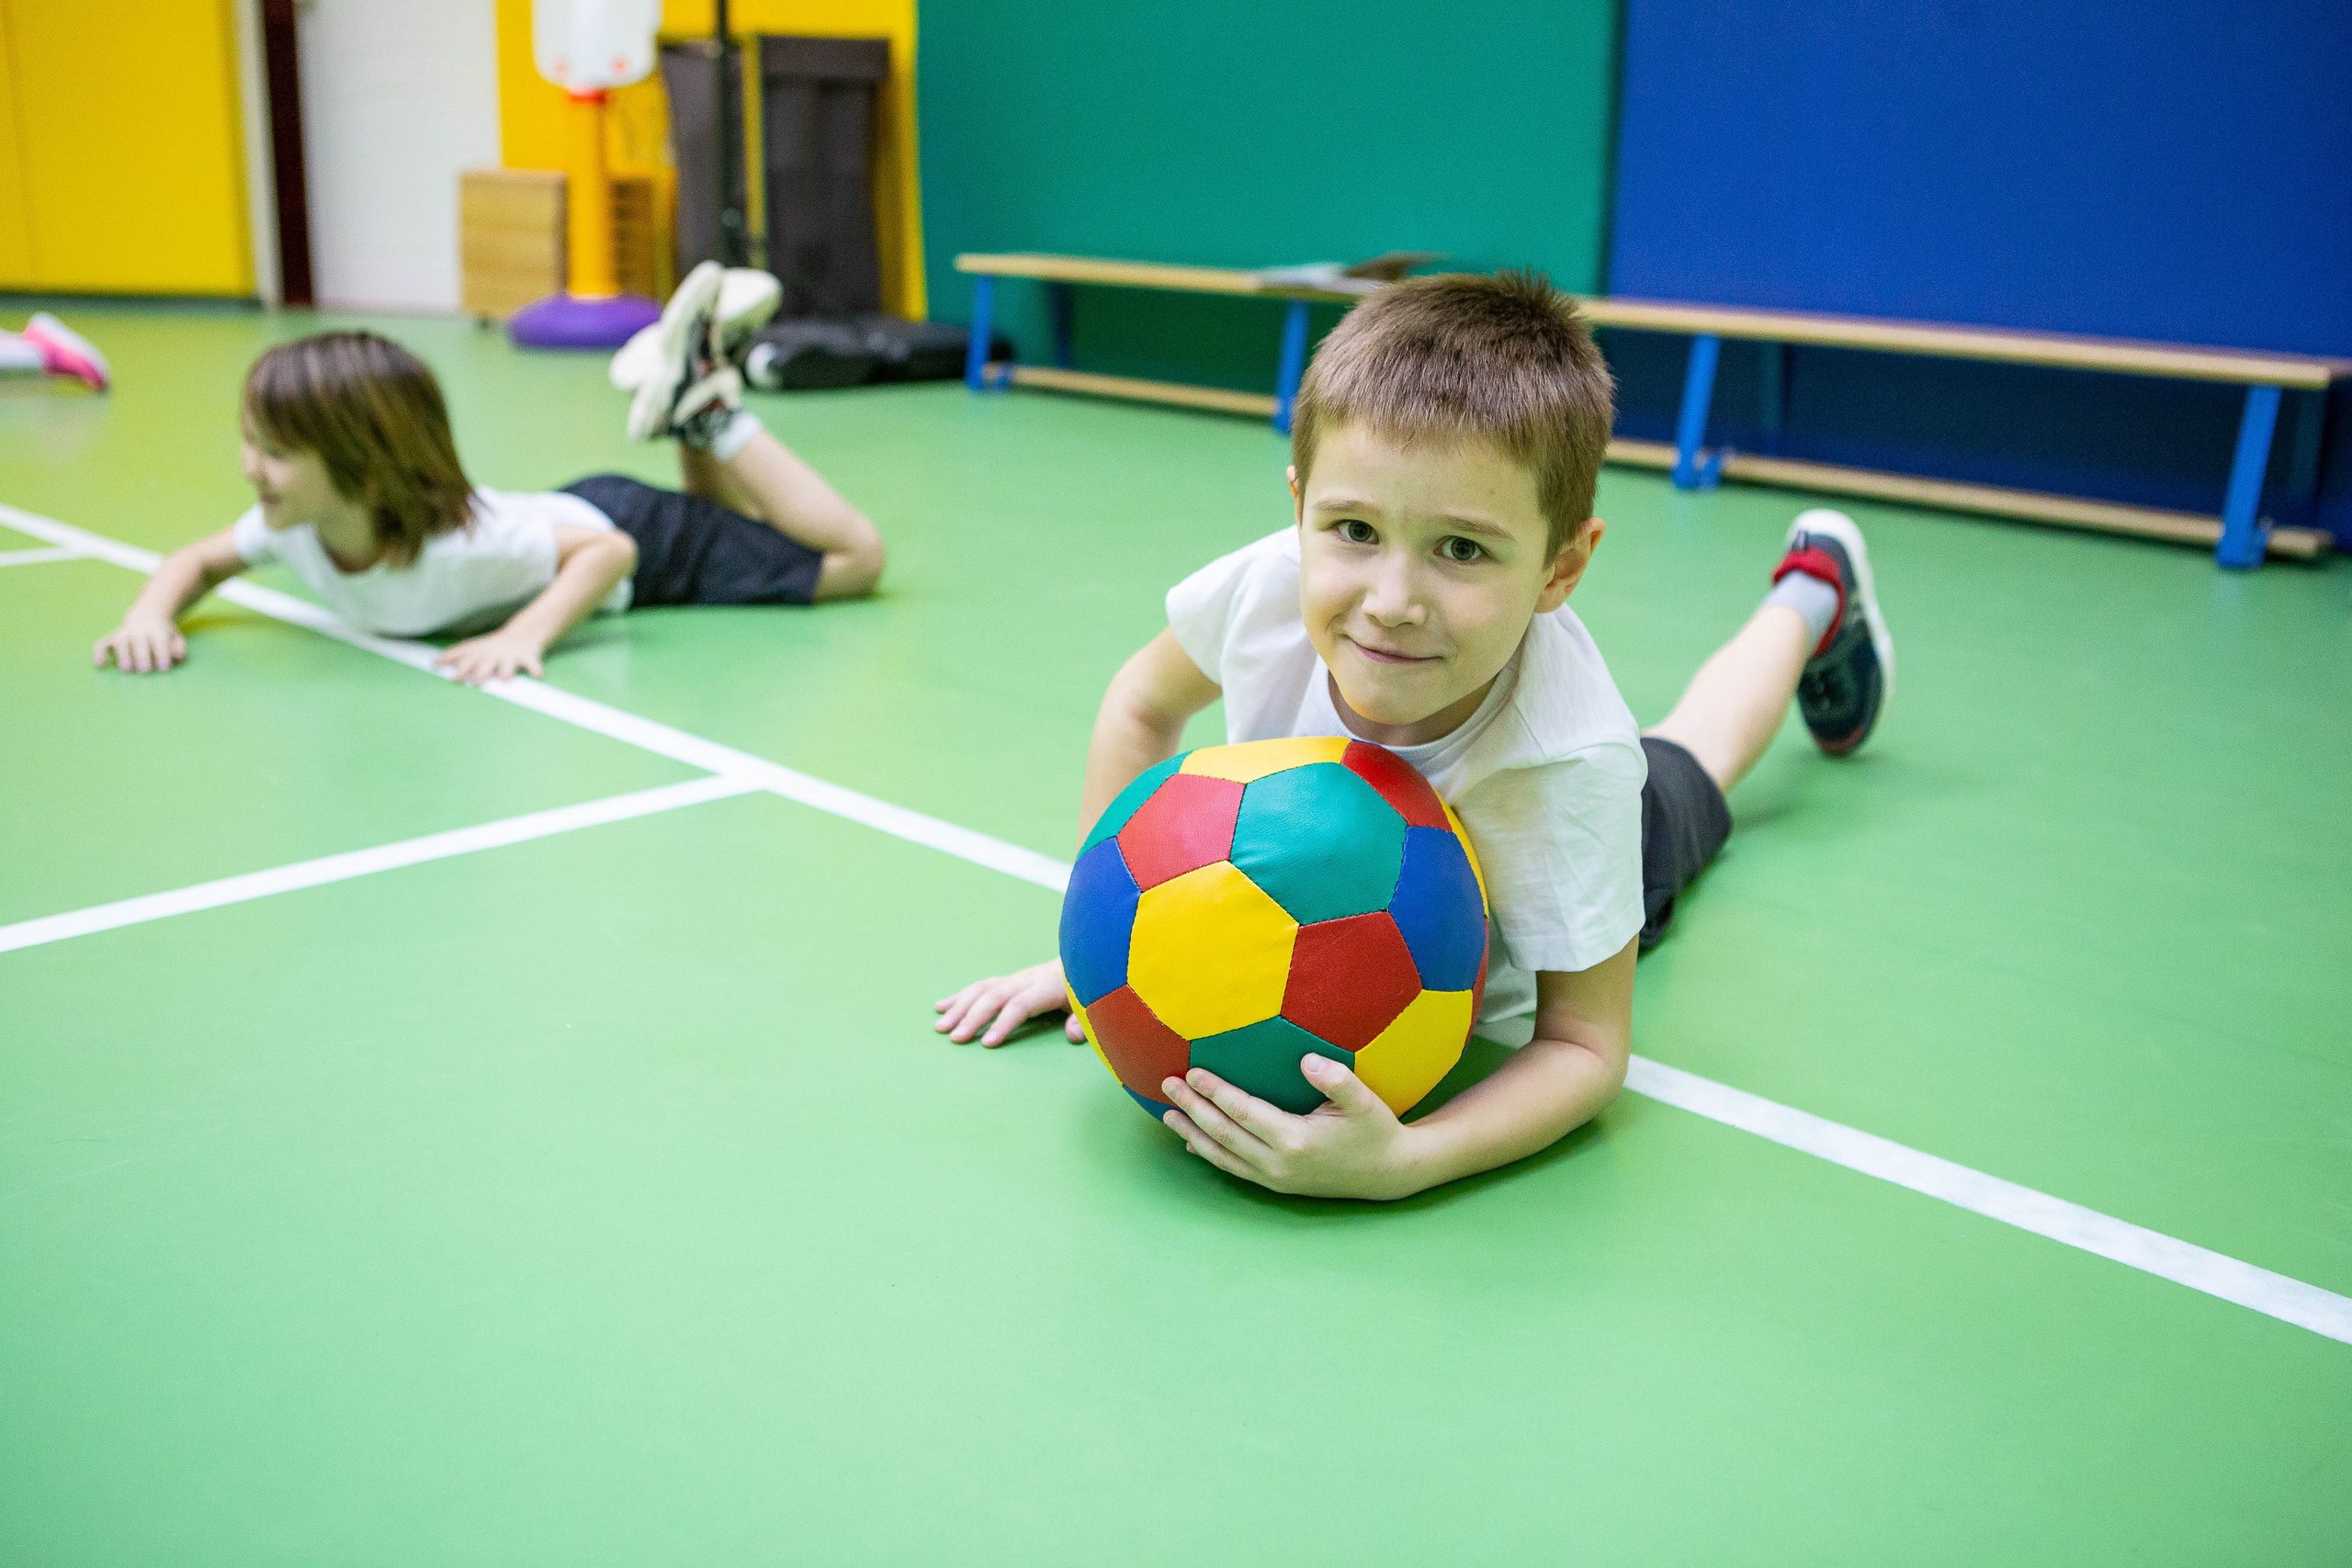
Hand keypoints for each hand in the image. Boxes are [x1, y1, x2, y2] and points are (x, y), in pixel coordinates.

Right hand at [93, 617, 186, 672]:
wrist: (149, 614)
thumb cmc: (164, 632)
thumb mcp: (176, 637)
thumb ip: (178, 648)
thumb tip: (178, 658)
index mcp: (156, 629)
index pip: (159, 642)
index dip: (161, 654)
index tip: (163, 668)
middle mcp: (138, 630)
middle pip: (138, 642)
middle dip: (141, 656)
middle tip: (145, 670)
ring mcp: (123, 633)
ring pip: (120, 642)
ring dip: (122, 655)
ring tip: (126, 668)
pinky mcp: (112, 638)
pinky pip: (101, 644)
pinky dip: (99, 654)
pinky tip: (100, 665)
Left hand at [435, 627, 546, 685]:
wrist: (525, 632)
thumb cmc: (494, 647)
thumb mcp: (476, 647)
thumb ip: (457, 655)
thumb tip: (434, 662)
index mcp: (482, 650)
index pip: (465, 654)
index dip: (454, 660)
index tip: (439, 664)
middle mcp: (495, 652)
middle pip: (484, 662)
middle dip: (477, 670)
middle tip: (471, 680)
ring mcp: (511, 655)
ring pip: (507, 663)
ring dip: (506, 669)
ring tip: (504, 678)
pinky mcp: (528, 656)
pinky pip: (533, 663)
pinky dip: (535, 668)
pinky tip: (537, 675)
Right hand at [934, 958, 1083, 1046]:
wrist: (1089, 958)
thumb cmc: (1090, 989)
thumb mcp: (1093, 1005)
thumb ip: (1084, 1021)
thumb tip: (1073, 1035)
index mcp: (1048, 987)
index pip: (1020, 1005)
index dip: (1003, 1023)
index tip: (987, 1044)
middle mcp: (1028, 979)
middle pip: (995, 996)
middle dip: (973, 1018)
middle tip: (956, 1039)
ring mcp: (1017, 977)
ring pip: (982, 989)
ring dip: (960, 1007)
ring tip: (941, 1026)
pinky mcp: (1010, 979)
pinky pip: (981, 986)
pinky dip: (960, 996)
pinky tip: (941, 1006)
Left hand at [1161, 1055, 1424, 1199]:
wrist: (1389, 1173)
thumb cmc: (1376, 1130)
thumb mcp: (1364, 1101)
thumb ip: (1337, 1079)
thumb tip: (1306, 1060)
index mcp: (1295, 1140)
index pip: (1243, 1111)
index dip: (1215, 1092)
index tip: (1192, 1072)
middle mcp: (1278, 1164)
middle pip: (1223, 1133)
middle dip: (1192, 1109)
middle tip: (1167, 1085)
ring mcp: (1275, 1178)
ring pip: (1223, 1155)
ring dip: (1192, 1133)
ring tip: (1167, 1115)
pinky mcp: (1277, 1186)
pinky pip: (1234, 1169)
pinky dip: (1211, 1154)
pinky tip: (1193, 1143)